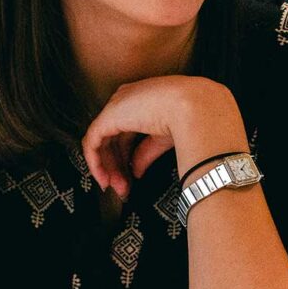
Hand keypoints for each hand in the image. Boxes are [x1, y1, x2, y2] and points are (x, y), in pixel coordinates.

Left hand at [81, 76, 241, 200]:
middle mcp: (126, 101)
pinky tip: (103, 177)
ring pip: (101, 141)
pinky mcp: (108, 116)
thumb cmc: (191, 115)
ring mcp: (116, 107)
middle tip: (123, 188)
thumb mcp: (164, 137)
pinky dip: (95, 162)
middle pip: (113, 138)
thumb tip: (136, 170)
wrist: (195, 107)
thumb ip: (146, 152)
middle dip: (117, 166)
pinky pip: (92, 141)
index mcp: (141, 101)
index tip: (131, 177)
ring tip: (118, 187)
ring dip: (108, 168)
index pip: (126, 132)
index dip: (125, 157)